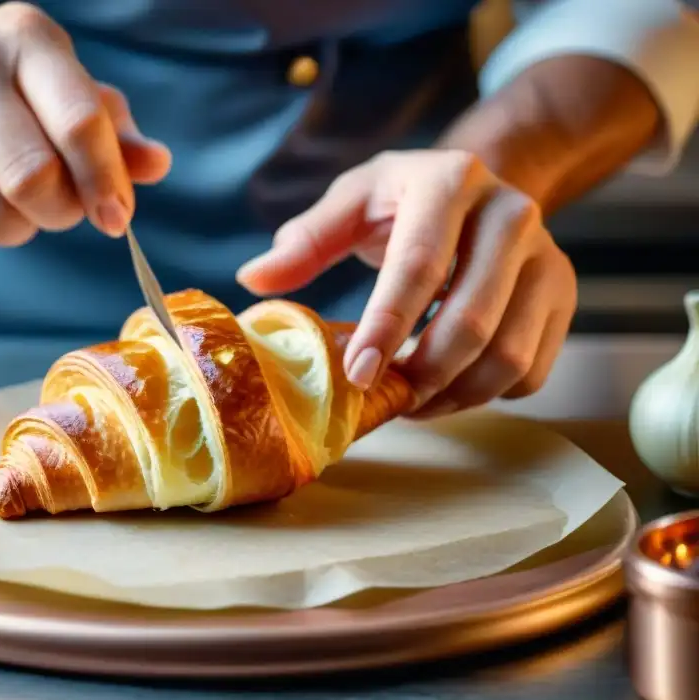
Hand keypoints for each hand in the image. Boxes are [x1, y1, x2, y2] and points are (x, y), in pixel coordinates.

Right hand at [0, 3, 171, 253]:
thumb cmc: (5, 87)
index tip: (116, 216)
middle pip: (34, 180)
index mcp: (27, 40)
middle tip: (64, 205)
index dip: (105, 180)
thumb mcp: (63, 87)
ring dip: (24, 229)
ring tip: (21, 204)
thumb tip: (156, 165)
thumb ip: (114, 129)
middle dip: (63, 211)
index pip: (77, 121)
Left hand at [236, 150, 577, 416]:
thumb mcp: (352, 201)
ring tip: (410, 399)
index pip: (419, 266)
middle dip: (421, 375)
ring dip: (453, 395)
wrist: (482, 190)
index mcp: (450, 182)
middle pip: (472, 322)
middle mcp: (512, 215)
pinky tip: (447, 385)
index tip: (355, 375)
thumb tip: (254, 278)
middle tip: (383, 397)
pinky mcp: (564, 297)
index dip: (385, 328)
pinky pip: (532, 371)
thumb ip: (306, 239)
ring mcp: (548, 258)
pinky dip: (486, 394)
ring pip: (508, 356)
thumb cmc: (403, 201)